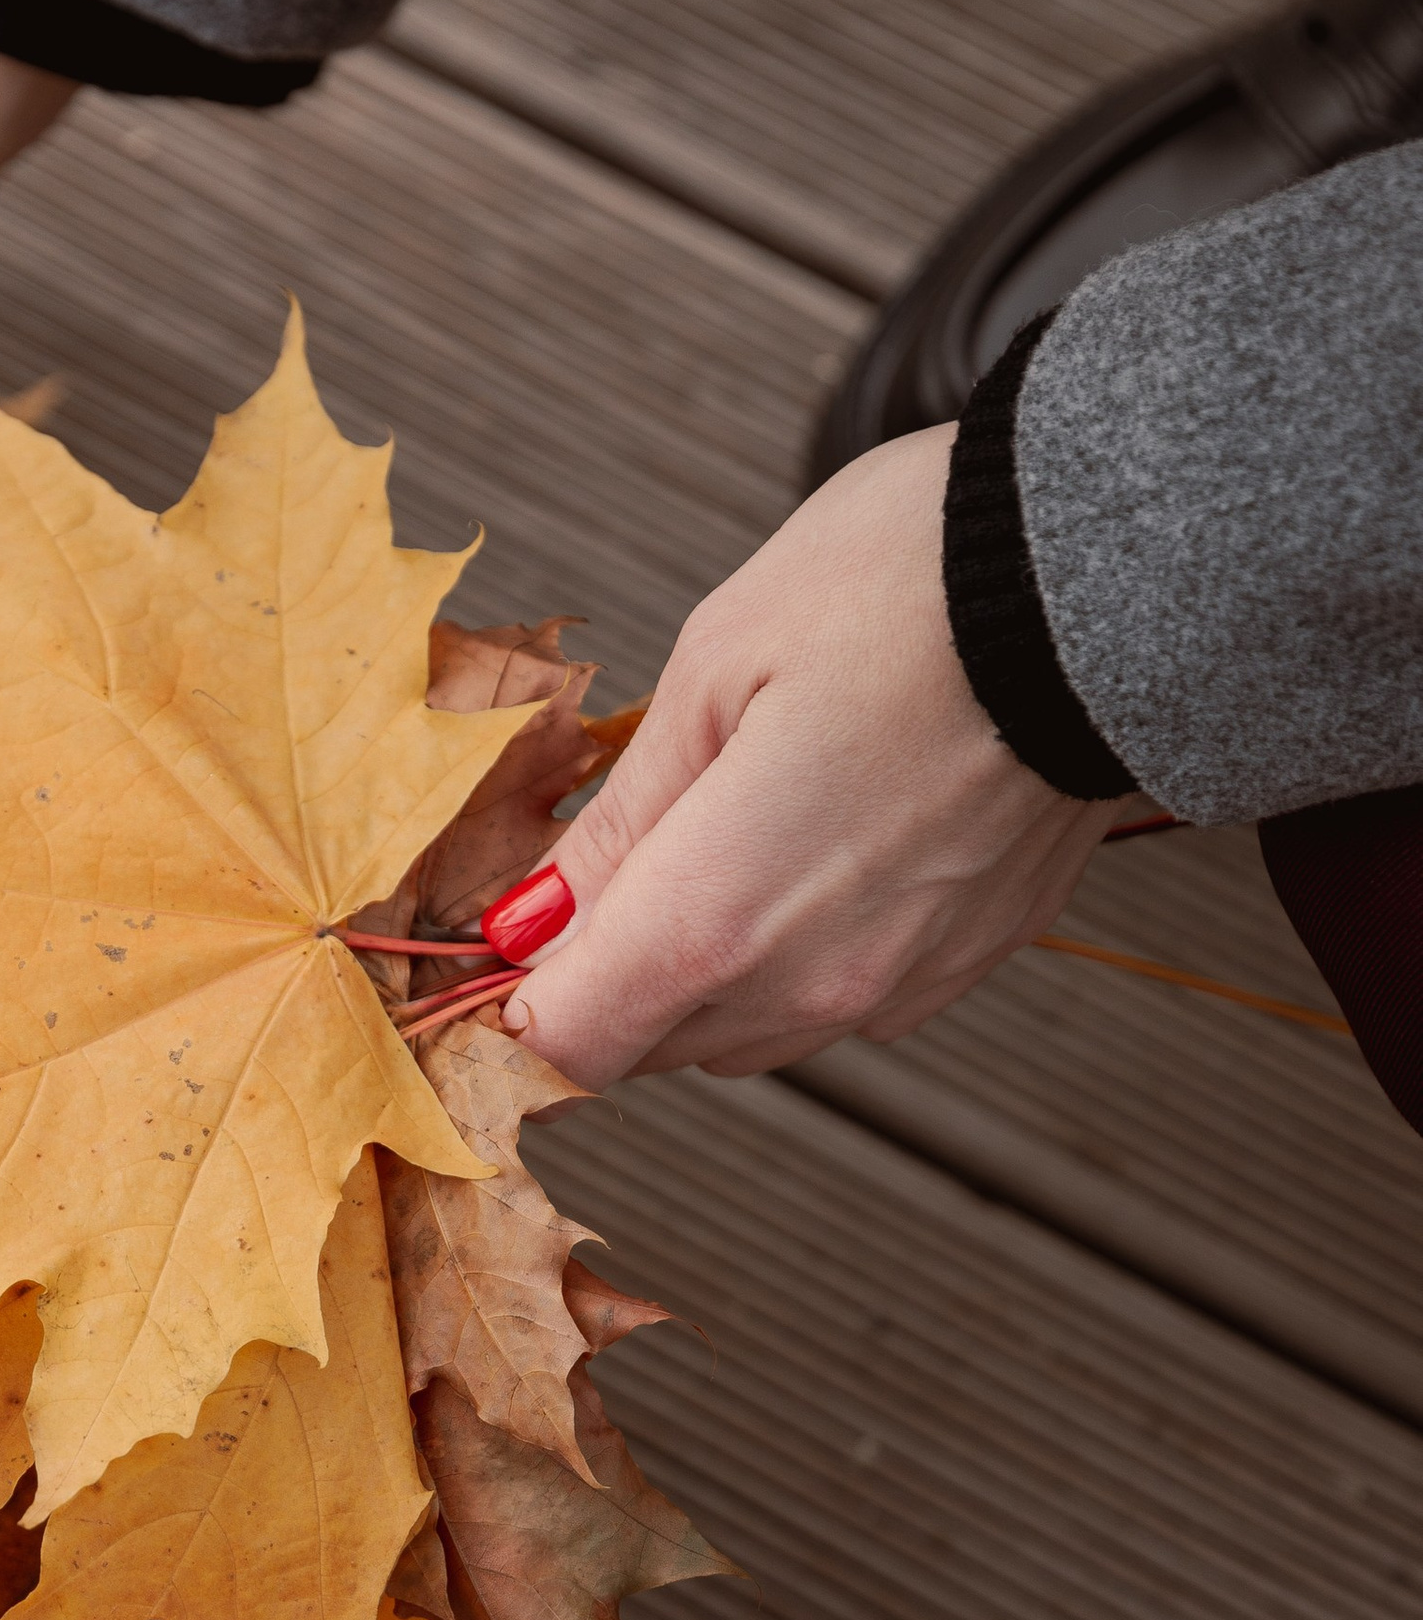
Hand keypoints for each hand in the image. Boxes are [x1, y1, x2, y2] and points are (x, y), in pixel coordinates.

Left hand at [503, 427, 1118, 1083]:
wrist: (1112, 576)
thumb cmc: (908, 585)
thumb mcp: (714, 668)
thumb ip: (618, 823)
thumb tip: (530, 920)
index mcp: (721, 913)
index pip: (569, 1039)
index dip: (518, 995)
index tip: (508, 925)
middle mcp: (811, 981)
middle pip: (647, 1043)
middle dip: (603, 975)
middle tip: (609, 852)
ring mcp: (897, 984)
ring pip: (740, 1033)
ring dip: (698, 968)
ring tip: (724, 824)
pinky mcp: (964, 963)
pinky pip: (837, 1001)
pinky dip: (794, 950)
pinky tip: (816, 839)